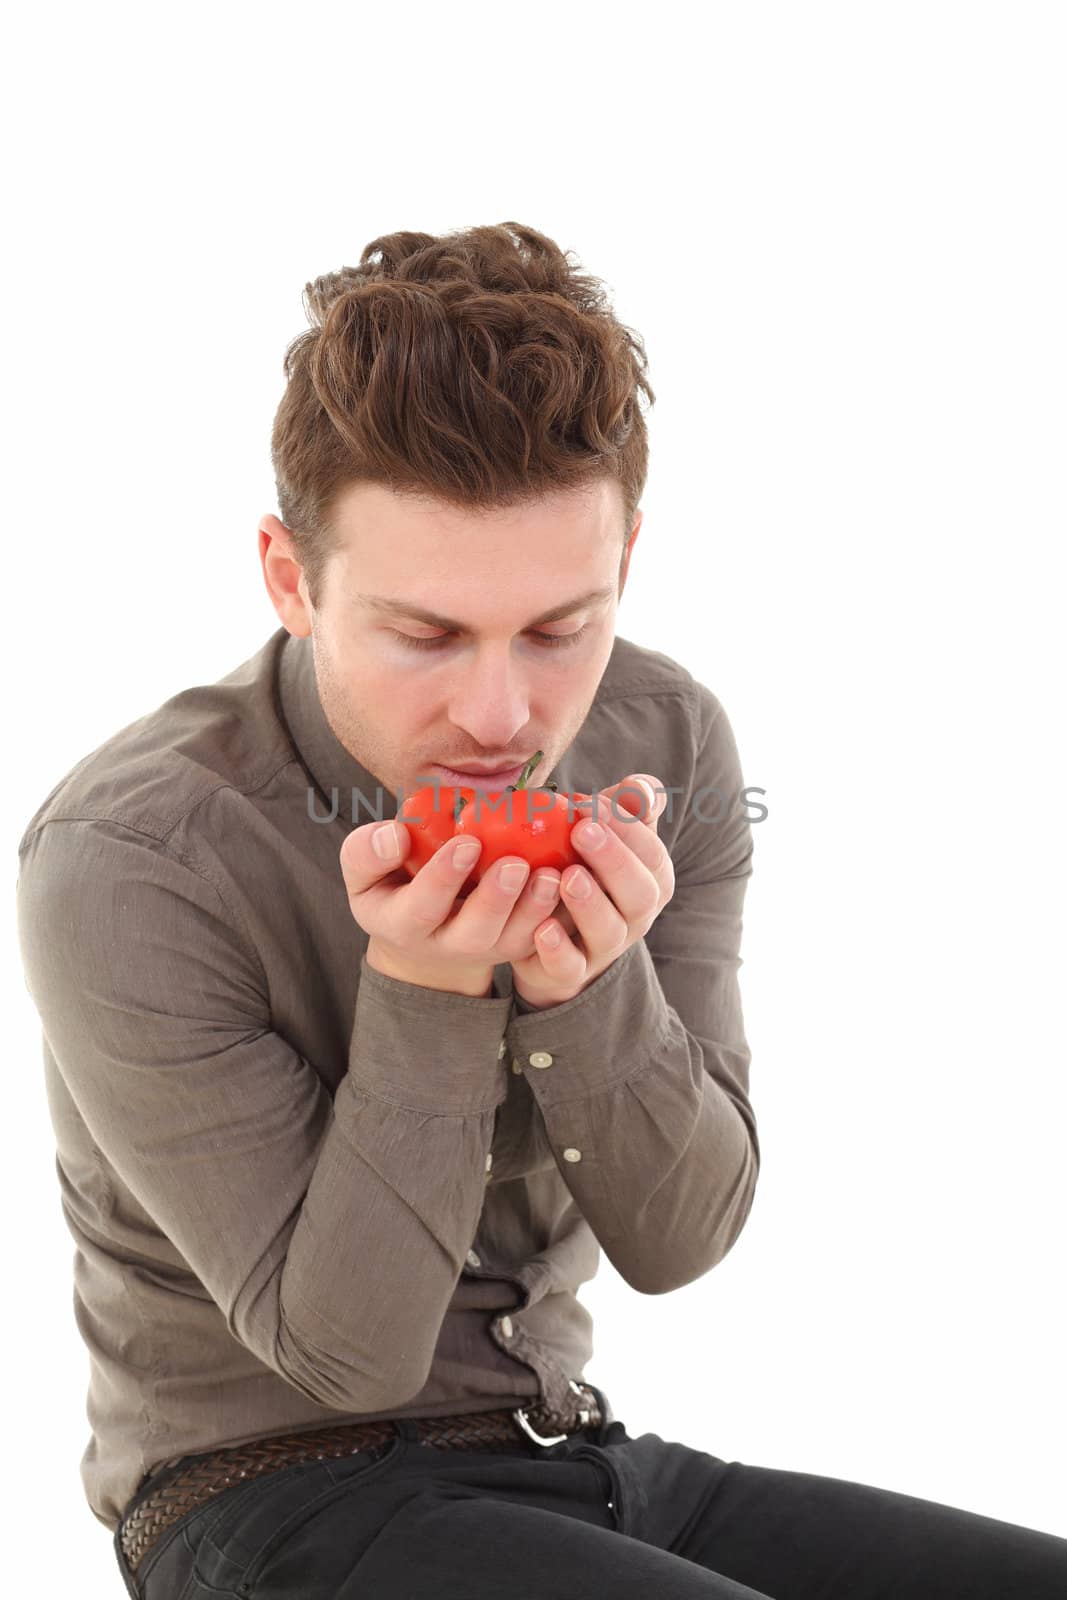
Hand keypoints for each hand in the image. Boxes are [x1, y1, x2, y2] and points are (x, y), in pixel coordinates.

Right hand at [339, 816, 563, 997]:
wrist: (424, 924)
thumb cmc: (393, 882)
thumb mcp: (364, 871)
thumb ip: (367, 853)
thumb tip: (395, 835)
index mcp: (403, 925)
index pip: (421, 908)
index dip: (443, 878)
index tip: (465, 842)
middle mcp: (446, 945)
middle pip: (474, 933)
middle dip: (496, 900)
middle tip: (516, 864)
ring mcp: (486, 949)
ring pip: (514, 939)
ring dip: (535, 908)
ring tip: (552, 874)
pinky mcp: (517, 944)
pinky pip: (542, 933)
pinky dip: (561, 908)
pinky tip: (575, 874)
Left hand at [510, 774, 674, 1008]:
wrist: (547, 937)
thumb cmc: (581, 870)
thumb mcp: (603, 837)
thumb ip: (624, 809)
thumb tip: (641, 787)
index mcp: (649, 882)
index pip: (653, 856)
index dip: (628, 829)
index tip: (590, 803)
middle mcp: (634, 918)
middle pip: (640, 895)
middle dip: (614, 861)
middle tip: (581, 830)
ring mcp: (603, 949)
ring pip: (609, 932)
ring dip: (590, 903)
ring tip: (566, 875)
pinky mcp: (569, 973)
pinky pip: (570, 967)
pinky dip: (558, 950)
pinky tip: (541, 928)